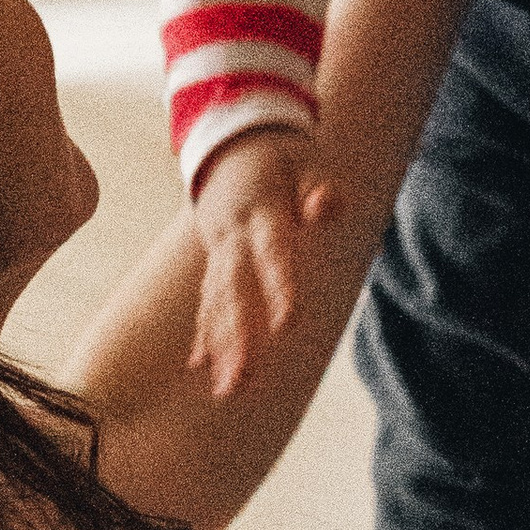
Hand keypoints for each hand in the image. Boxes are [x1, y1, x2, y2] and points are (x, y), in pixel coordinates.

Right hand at [187, 128, 336, 397]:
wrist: (230, 139)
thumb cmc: (280, 154)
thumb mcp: (305, 162)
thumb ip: (318, 190)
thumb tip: (328, 205)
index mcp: (260, 212)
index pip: (271, 255)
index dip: (278, 288)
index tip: (286, 326)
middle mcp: (232, 236)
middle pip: (234, 293)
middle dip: (236, 340)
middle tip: (239, 383)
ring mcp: (218, 249)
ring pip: (217, 304)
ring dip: (220, 348)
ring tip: (226, 391)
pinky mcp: (215, 259)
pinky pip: (207, 300)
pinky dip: (205, 332)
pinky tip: (201, 367)